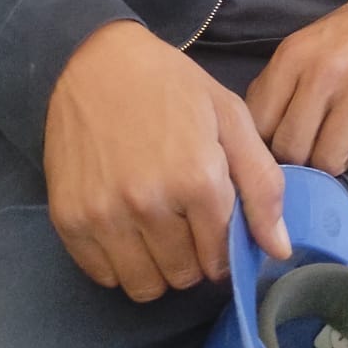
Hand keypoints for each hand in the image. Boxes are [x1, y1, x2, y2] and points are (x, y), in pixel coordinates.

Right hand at [43, 20, 289, 301]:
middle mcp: (149, 204)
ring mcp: (104, 215)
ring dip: (155, 266)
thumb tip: (279, 250)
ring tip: (154, 225)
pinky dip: (117, 261)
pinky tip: (123, 224)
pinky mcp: (68, 219)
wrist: (95, 60)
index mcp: (197, 179)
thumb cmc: (170, 86)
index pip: (220, 258)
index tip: (211, 222)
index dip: (222, 246)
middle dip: (191, 256)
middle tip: (182, 218)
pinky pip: (103, 276)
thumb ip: (262, 184)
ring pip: (144, 286)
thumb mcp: (229, 117)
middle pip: (184, 277)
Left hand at [246, 0, 347, 175]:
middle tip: (316, 148)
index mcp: (293, 56)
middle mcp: (322, 74)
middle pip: (292, 150)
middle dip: (302, 159)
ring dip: (337, 161)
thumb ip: (281, 84)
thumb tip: (258, 135)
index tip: (283, 145)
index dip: (267, 144)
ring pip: (330, 162)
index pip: (260, 124)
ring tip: (346, 143)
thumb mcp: (307, 44)